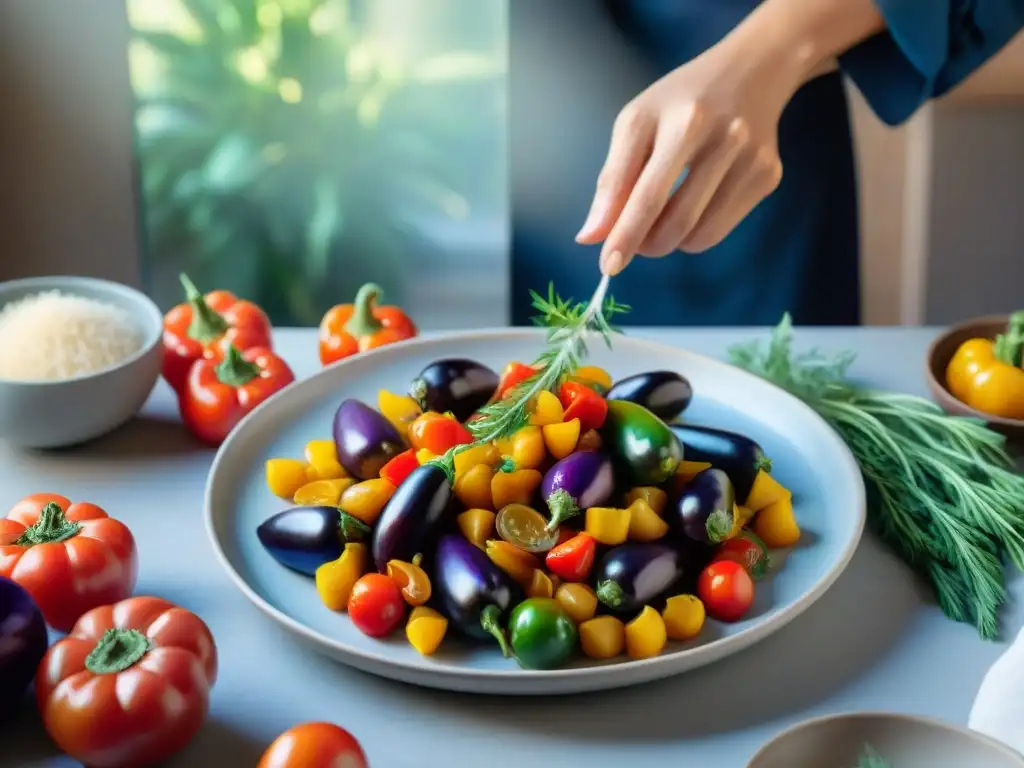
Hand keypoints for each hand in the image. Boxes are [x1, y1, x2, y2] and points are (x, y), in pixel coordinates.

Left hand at [576, 0, 883, 275]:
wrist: (751, 71)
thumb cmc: (679, 102)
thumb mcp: (636, 124)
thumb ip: (612, 180)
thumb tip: (590, 236)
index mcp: (683, 122)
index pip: (648, 194)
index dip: (625, 235)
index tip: (607, 266)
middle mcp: (724, 139)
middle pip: (675, 221)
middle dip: (645, 243)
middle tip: (632, 239)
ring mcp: (751, 160)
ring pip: (699, 235)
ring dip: (669, 241)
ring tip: (659, 218)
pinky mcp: (768, 177)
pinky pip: (719, 229)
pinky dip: (695, 232)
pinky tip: (692, 204)